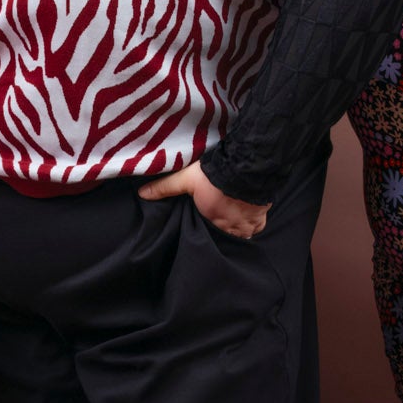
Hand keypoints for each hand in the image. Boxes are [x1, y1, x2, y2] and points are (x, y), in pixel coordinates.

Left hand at [138, 160, 269, 238]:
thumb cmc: (216, 175)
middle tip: (219, 222)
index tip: (204, 220)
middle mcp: (228, 227)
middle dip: (220, 231)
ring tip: (233, 221)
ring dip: (236, 230)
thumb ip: (164, 187)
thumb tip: (142, 194)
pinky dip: (253, 224)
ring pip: (240, 235)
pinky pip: (257, 228)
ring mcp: (246, 224)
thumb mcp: (186, 179)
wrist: (247, 168)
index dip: (204, 226)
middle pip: (222, 235)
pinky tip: (249, 217)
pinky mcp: (260, 218)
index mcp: (210, 220)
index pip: (205, 230)